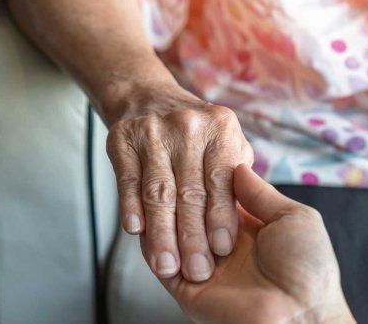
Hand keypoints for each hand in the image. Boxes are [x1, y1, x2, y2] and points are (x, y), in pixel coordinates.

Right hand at [106, 82, 253, 281]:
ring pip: (158, 191)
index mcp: (221, 128)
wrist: (148, 96)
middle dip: (192, 235)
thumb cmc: (198, 133)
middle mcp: (188, 126)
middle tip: (197, 270)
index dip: (221, 217)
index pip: (221, 180)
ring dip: (161, 233)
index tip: (222, 249)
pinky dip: (130, 206)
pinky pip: (127, 180)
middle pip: (189, 190)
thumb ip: (239, 175)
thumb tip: (246, 219)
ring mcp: (152, 132)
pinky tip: (136, 231)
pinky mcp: (121, 140)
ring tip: (166, 265)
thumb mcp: (230, 141)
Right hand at [151, 164, 355, 323]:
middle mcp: (220, 244)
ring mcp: (203, 267)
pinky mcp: (188, 290)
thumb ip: (261, 194)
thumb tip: (238, 166)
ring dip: (166, 219)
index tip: (189, 157)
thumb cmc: (309, 268)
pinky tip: (151, 226)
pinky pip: (162, 264)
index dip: (201, 178)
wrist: (303, 314)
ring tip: (160, 198)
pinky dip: (153, 245)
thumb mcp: (293, 218)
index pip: (212, 196)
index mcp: (245, 226)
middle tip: (172, 176)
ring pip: (171, 236)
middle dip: (181, 197)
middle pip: (189, 213)